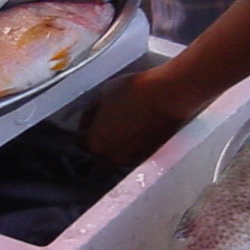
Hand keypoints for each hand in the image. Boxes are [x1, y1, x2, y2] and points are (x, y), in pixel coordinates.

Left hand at [82, 67, 200, 169]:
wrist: (167, 95)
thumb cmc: (133, 91)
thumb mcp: (104, 93)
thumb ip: (94, 110)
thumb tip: (92, 116)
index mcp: (96, 144)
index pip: (82, 145)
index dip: (85, 132)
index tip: (90, 123)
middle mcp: (113, 158)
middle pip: (101, 156)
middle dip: (101, 144)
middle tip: (105, 128)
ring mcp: (133, 158)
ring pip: (119, 156)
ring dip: (118, 146)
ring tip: (124, 127)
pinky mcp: (151, 154)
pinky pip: (136, 153)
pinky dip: (134, 144)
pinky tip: (138, 129)